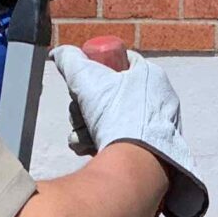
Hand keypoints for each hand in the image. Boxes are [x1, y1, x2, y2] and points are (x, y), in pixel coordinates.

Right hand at [49, 43, 208, 216]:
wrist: (135, 162)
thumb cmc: (116, 115)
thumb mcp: (86, 78)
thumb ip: (70, 60)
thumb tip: (59, 54)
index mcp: (151, 76)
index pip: (122, 62)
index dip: (99, 68)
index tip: (84, 79)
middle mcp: (158, 101)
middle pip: (111, 94)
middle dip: (86, 106)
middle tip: (80, 111)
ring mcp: (155, 129)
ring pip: (110, 120)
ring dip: (88, 127)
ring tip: (84, 137)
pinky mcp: (148, 153)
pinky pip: (119, 142)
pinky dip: (100, 144)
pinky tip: (91, 149)